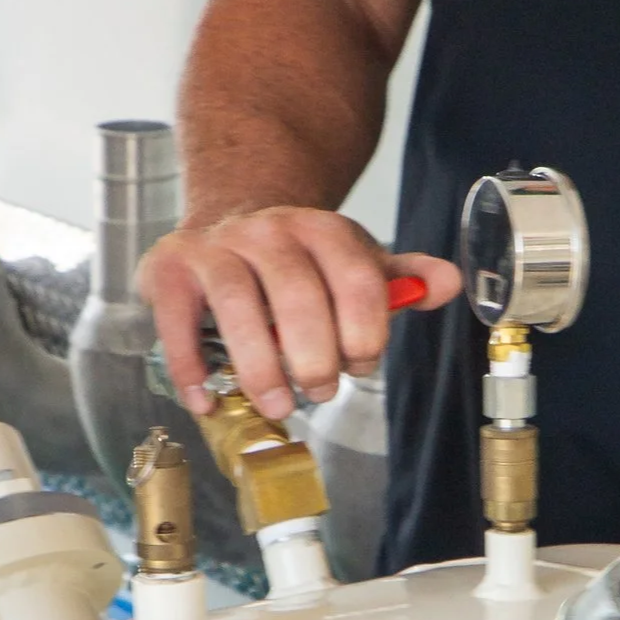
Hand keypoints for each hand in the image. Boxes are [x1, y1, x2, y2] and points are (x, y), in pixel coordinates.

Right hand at [140, 206, 461, 420]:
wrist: (230, 213)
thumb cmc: (299, 257)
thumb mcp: (353, 260)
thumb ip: (401, 278)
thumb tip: (448, 283)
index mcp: (322, 230)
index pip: (354, 275)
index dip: (365, 327)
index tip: (363, 363)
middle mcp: (270, 231)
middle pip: (296, 290)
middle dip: (314, 351)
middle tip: (322, 390)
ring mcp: (216, 247)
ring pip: (237, 302)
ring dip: (258, 364)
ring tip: (276, 405)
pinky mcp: (170, 268)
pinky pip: (176, 318)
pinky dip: (189, 365)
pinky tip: (206, 401)